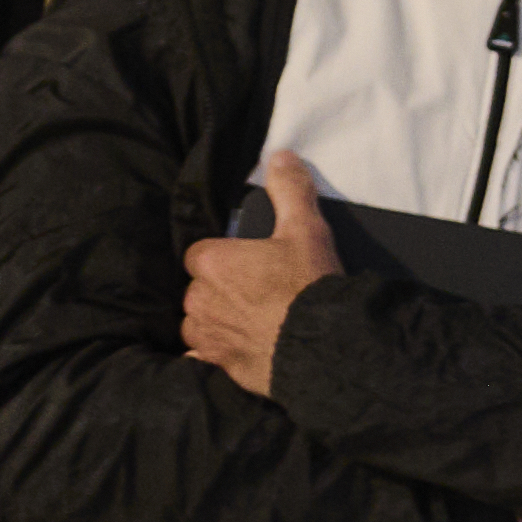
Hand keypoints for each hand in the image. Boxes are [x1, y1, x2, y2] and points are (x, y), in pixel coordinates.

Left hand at [181, 152, 340, 400]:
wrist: (323, 346)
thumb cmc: (309, 286)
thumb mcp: (306, 228)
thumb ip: (289, 190)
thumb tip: (280, 157)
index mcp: (212, 262)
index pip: (200, 254)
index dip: (223, 257)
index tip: (247, 263)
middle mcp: (200, 299)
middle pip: (199, 289)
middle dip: (220, 290)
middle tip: (257, 292)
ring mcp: (207, 336)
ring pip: (199, 323)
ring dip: (216, 321)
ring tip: (250, 322)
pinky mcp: (219, 365)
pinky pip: (204, 357)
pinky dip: (215, 353)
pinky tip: (235, 351)